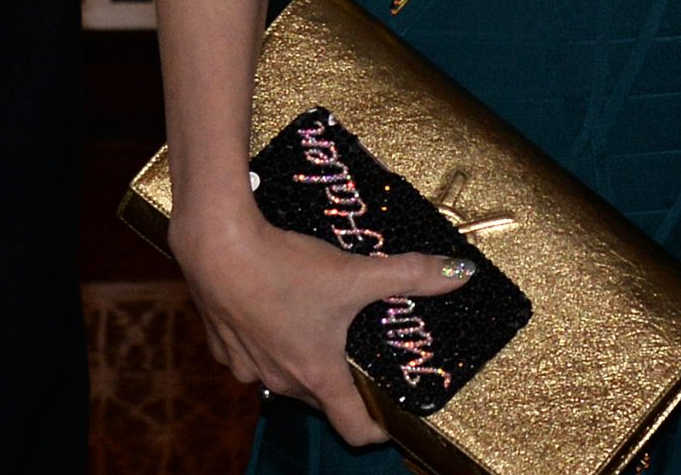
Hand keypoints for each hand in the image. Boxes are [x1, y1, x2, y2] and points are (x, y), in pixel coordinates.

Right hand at [174, 200, 471, 445]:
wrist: (218, 249)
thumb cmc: (287, 269)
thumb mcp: (358, 272)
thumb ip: (412, 274)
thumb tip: (462, 273)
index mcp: (316, 374)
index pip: (351, 426)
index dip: (375, 430)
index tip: (391, 424)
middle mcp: (279, 380)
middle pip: (320, 398)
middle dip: (344, 385)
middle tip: (366, 359)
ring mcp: (246, 367)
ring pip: (284, 377)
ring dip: (305, 361)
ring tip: (327, 328)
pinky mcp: (222, 346)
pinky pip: (254, 356)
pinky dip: (271, 343)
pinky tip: (281, 310)